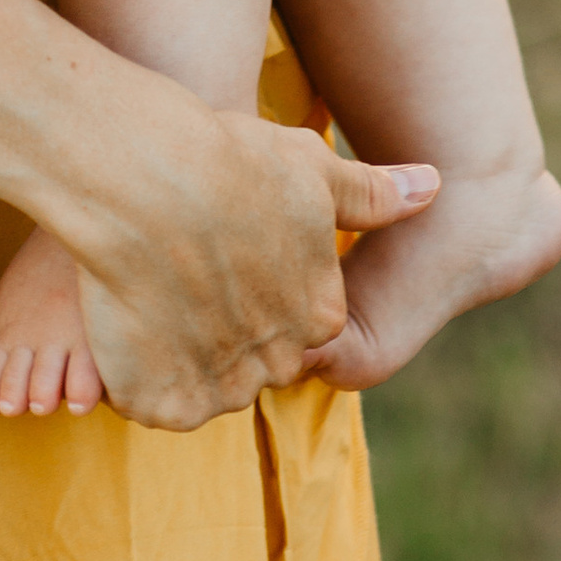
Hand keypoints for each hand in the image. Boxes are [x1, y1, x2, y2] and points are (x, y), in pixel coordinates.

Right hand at [71, 104, 436, 430]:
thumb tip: (434, 187)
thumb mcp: (309, 167)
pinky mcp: (165, 402)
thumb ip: (372, 194)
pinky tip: (126, 314)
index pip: (298, 316)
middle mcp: (280, 359)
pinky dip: (136, 369)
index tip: (225, 242)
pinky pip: (152, 397)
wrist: (142, 174)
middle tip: (182, 260)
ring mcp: (222, 388)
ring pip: (203, 378)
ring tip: (149, 282)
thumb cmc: (228, 158)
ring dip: (177, 346)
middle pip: (252, 353)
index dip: (256, 277)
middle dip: (221, 320)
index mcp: (319, 312)